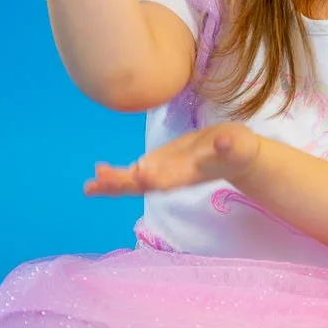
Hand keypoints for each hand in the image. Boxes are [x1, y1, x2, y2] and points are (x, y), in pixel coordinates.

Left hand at [84, 123, 261, 195]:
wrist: (235, 157)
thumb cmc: (238, 149)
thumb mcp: (238, 144)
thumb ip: (230, 145)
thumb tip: (224, 141)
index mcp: (189, 173)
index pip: (170, 179)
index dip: (155, 177)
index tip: (139, 174)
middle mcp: (172, 178)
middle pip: (144, 185)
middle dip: (122, 184)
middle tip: (98, 182)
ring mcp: (163, 174)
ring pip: (133, 183)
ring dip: (112, 184)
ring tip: (89, 186)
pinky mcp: (157, 166)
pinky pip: (132, 175)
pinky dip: (115, 177)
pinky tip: (97, 174)